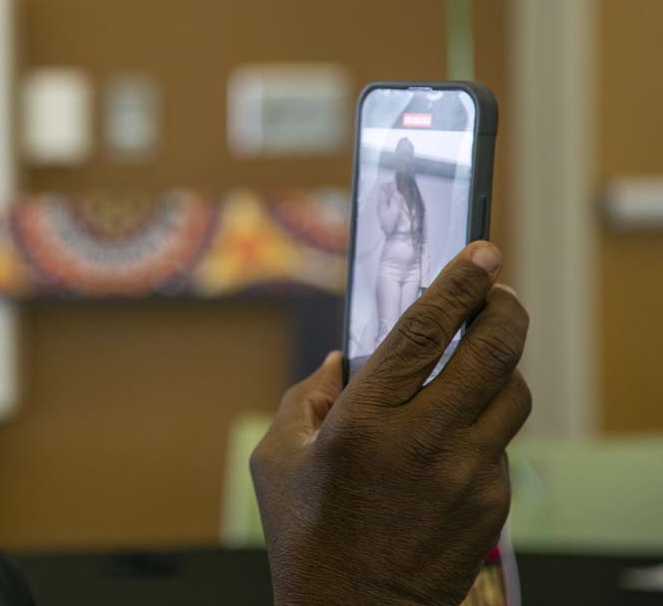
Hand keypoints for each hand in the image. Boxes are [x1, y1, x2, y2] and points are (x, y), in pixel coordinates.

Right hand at [251, 242, 529, 605]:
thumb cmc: (306, 536)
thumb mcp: (277, 457)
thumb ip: (305, 396)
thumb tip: (341, 361)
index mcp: (365, 421)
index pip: (426, 332)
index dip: (459, 284)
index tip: (482, 252)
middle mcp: (425, 442)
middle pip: (494, 351)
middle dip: (504, 308)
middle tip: (499, 292)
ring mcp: (468, 476)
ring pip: (512, 394)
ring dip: (501, 366)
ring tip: (478, 360)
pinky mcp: (493, 506)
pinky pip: (502, 444)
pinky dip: (484, 425)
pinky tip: (454, 435)